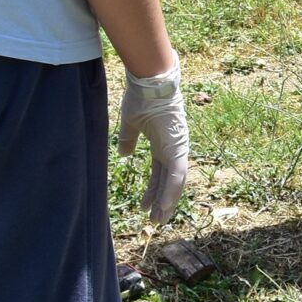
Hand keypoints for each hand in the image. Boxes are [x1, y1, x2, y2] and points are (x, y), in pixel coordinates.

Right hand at [117, 61, 189, 223]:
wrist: (149, 81)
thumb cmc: (141, 97)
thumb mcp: (131, 124)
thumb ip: (128, 140)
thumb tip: (123, 155)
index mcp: (164, 145)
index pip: (160, 174)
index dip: (153, 191)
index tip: (146, 207)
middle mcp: (174, 149)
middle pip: (170, 182)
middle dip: (163, 202)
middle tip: (157, 220)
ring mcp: (178, 148)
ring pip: (175, 182)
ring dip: (168, 202)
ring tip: (160, 219)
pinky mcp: (178, 147)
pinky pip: (176, 174)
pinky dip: (171, 191)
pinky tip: (164, 206)